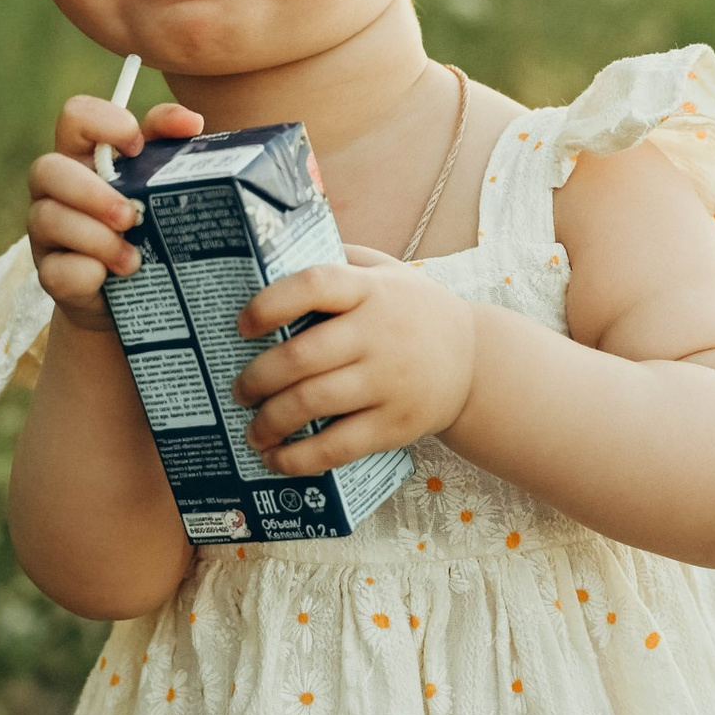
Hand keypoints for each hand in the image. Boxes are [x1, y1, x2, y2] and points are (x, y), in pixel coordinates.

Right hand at [24, 89, 203, 335]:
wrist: (136, 294)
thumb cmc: (148, 224)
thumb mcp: (160, 182)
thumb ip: (169, 145)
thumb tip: (191, 122)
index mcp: (82, 156)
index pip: (74, 116)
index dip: (103, 122)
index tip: (136, 146)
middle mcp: (56, 189)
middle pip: (47, 168)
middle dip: (91, 192)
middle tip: (130, 216)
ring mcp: (47, 232)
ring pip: (47, 219)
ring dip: (95, 238)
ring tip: (133, 259)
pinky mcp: (51, 274)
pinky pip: (55, 271)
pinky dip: (86, 273)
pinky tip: (111, 277)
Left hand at [234, 248, 478, 469]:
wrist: (475, 362)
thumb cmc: (414, 312)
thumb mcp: (387, 272)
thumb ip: (340, 261)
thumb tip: (273, 256)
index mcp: (371, 290)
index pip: (314, 285)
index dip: (270, 304)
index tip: (242, 325)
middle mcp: (379, 334)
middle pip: (301, 356)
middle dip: (256, 379)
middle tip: (239, 390)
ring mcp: (388, 382)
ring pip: (312, 403)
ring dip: (269, 421)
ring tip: (252, 429)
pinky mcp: (395, 425)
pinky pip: (337, 446)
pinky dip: (298, 458)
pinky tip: (276, 458)